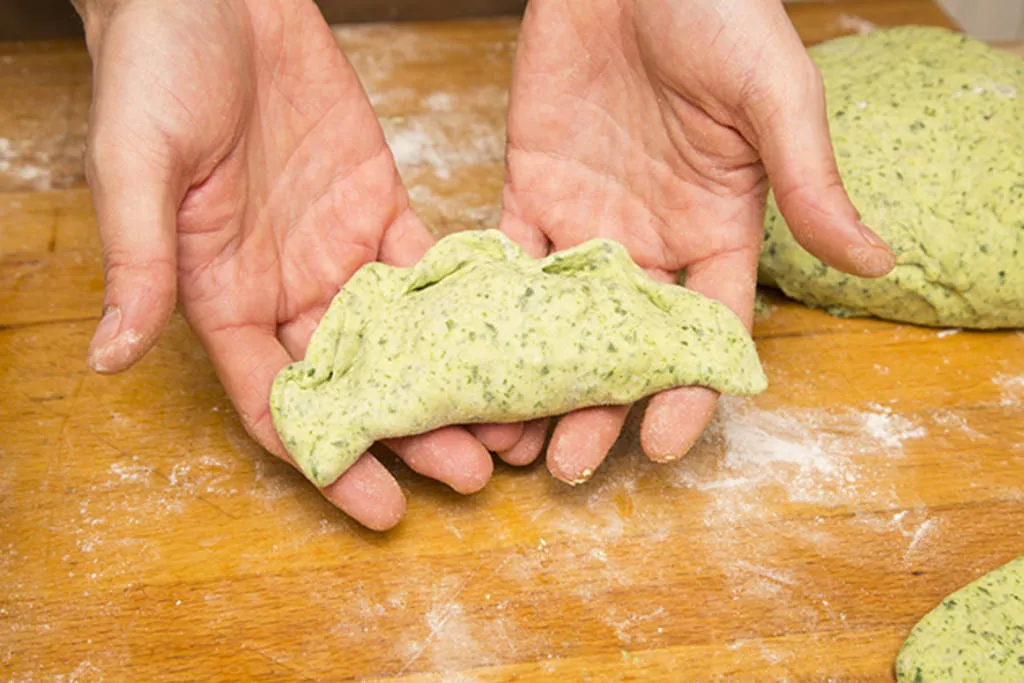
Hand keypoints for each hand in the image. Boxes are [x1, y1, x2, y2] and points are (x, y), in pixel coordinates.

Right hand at [76, 0, 509, 528]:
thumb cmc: (155, 67)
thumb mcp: (136, 166)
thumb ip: (139, 263)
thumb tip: (109, 358)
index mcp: (223, 294)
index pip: (279, 400)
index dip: (329, 459)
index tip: (381, 509)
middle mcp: (286, 286)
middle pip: (357, 382)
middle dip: (412, 436)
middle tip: (473, 477)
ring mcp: (336, 248)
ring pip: (403, 337)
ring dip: (450, 382)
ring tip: (508, 424)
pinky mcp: (379, 204)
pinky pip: (428, 268)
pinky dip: (465, 305)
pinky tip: (508, 337)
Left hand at [499, 0, 894, 482]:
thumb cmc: (715, 11)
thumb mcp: (774, 96)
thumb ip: (809, 182)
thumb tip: (876, 263)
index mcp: (718, 230)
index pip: (704, 330)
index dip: (687, 391)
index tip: (665, 445)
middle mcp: (651, 240)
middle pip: (622, 344)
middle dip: (596, 408)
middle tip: (564, 467)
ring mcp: (587, 221)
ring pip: (558, 319)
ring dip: (533, 377)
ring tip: (502, 436)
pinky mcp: (530, 191)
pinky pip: (506, 261)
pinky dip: (489, 309)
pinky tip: (468, 356)